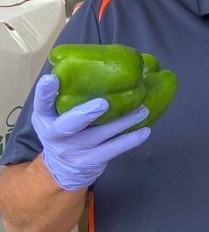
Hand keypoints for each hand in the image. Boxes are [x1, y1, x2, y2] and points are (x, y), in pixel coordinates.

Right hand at [31, 74, 150, 190]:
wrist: (63, 168)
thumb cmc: (65, 131)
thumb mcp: (56, 115)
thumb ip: (67, 96)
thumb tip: (91, 63)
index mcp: (45, 118)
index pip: (41, 104)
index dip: (45, 92)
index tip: (52, 78)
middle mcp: (57, 135)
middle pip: (69, 125)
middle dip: (86, 113)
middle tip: (104, 103)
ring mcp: (75, 150)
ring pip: (101, 135)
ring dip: (124, 122)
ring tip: (142, 110)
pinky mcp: (91, 161)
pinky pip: (114, 149)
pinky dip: (131, 140)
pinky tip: (145, 130)